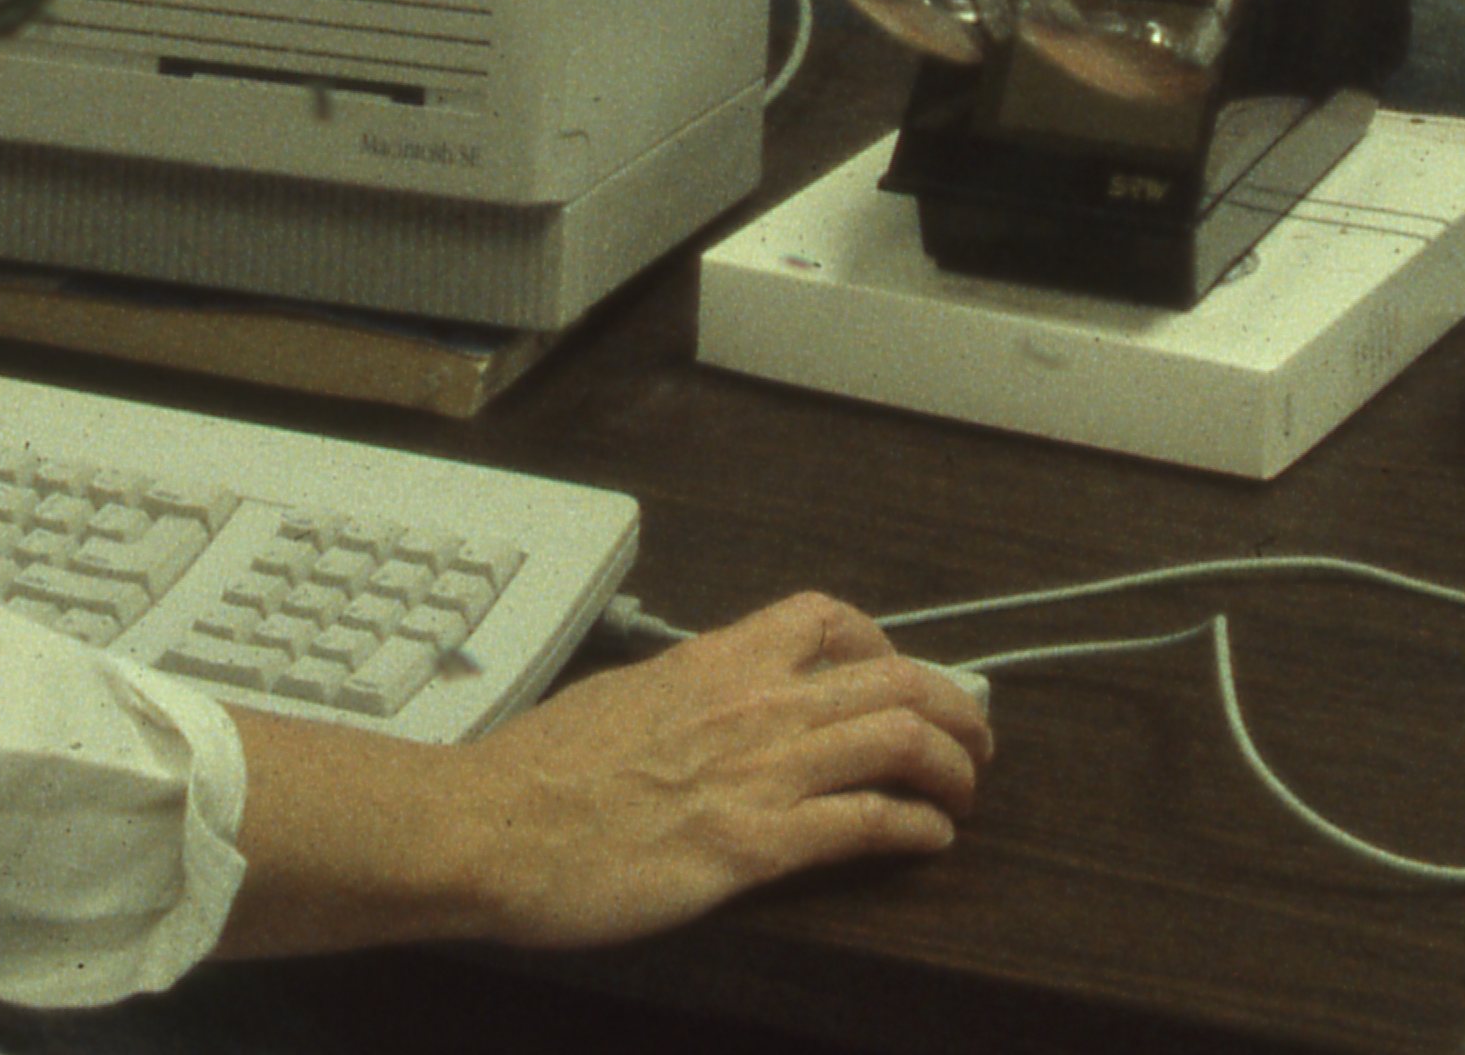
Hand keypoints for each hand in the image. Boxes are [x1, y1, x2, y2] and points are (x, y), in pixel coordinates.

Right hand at [436, 591, 992, 951]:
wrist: (492, 827)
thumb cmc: (537, 775)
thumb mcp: (617, 700)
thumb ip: (675, 695)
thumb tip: (697, 702)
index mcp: (712, 660)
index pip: (823, 617)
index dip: (883, 641)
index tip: (898, 669)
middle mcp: (750, 703)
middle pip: (892, 678)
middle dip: (953, 707)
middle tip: (971, 738)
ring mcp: (757, 773)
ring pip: (898, 741)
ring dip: (952, 768)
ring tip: (965, 791)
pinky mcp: (753, 846)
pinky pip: (865, 824)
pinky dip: (916, 828)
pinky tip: (929, 840)